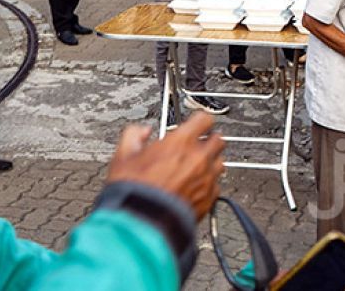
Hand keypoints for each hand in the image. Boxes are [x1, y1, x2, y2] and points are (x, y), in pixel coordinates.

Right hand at [106, 112, 225, 219]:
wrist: (143, 224)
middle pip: (218, 140)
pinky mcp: (210, 198)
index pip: (204, 119)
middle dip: (208, 141)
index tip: (196, 124)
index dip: (199, 120)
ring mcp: (207, 178)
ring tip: (197, 168)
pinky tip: (195, 188)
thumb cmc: (135, 192)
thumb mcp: (123, 156)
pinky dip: (209, 184)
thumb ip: (133, 136)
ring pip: (220, 162)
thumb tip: (141, 132)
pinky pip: (217, 185)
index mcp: (181, 142)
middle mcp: (199, 157)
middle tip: (197, 146)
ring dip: (210, 162)